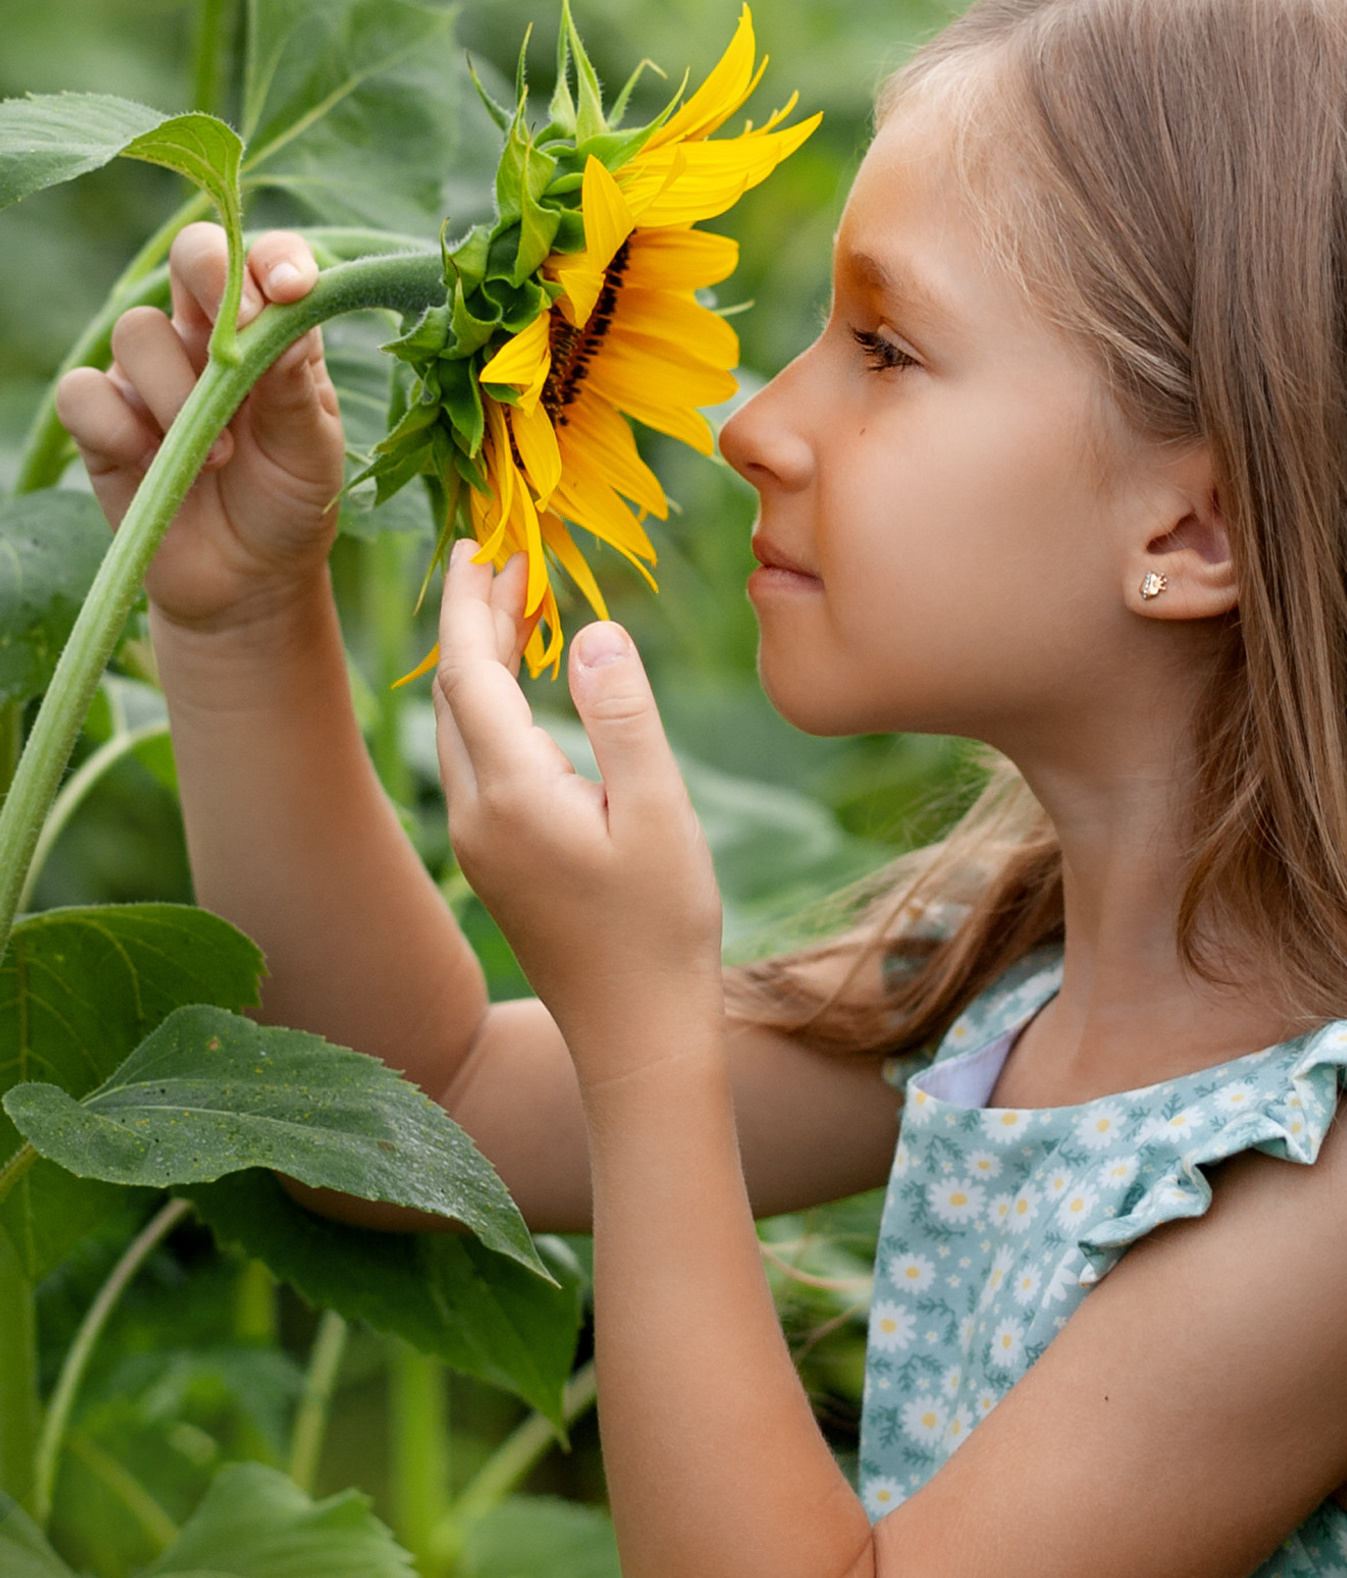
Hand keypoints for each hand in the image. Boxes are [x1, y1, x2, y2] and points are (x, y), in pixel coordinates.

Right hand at [56, 223, 341, 632]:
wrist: (250, 580)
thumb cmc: (291, 503)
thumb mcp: (312, 448)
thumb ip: (295, 384)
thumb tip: (287, 308)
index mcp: (270, 334)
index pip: (265, 263)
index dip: (275, 258)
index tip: (293, 286)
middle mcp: (206, 339)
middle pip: (191, 259)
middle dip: (209, 276)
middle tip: (233, 334)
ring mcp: (149, 374)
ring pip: (138, 331)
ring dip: (179, 392)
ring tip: (222, 456)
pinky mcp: (103, 419)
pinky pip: (83, 392)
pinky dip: (120, 426)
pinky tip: (154, 461)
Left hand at [432, 541, 725, 1075]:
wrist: (637, 1033)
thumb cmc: (661, 926)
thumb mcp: (660, 811)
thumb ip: (623, 714)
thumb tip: (590, 631)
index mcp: (513, 793)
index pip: (468, 672)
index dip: (469, 602)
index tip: (480, 544)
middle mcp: (478, 814)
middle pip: (454, 692)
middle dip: (471, 620)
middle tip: (503, 558)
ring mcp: (482, 842)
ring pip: (461, 727)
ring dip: (479, 662)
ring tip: (516, 609)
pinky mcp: (498, 862)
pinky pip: (479, 759)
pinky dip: (494, 707)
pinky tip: (529, 696)